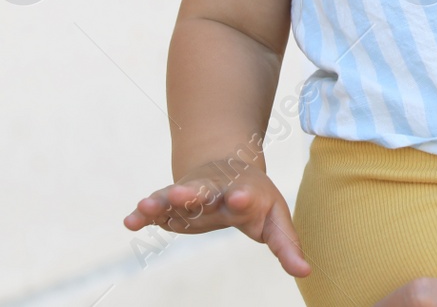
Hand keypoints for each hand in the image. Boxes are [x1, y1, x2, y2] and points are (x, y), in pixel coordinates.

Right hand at [124, 159, 309, 277]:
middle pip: (204, 192)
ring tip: (146, 205)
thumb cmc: (255, 199)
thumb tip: (305, 272)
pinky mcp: (171, 201)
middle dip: (192, 193)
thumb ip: (286, 245)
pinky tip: (130, 220)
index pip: (243, 197)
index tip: (243, 198)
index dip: (243, 198)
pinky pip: (155, 206)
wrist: (227, 164)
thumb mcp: (275, 218)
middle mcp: (215, 191)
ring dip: (162, 200)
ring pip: (174, 195)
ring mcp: (191, 193)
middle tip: (182, 194)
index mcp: (243, 194)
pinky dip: (143, 213)